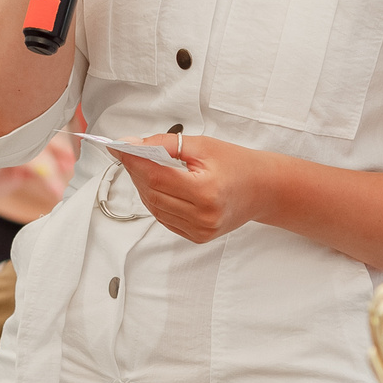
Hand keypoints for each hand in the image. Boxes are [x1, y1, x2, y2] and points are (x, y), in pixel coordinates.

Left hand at [116, 135, 281, 243]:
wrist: (263, 189)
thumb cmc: (237, 164)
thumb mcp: (203, 146)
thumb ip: (165, 144)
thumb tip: (132, 144)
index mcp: (206, 192)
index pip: (156, 177)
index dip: (133, 161)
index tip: (119, 148)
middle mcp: (203, 216)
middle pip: (153, 194)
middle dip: (136, 172)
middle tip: (127, 154)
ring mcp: (200, 230)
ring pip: (155, 208)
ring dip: (143, 187)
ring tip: (142, 167)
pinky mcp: (198, 237)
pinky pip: (165, 219)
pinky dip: (155, 201)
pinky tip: (156, 186)